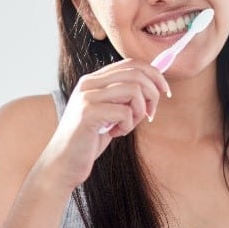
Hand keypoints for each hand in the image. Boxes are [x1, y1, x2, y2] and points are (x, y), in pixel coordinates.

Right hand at [38, 59, 169, 192]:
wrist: (63, 163)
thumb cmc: (89, 139)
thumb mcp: (110, 112)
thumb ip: (125, 97)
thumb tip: (156, 84)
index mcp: (94, 79)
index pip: (131, 63)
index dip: (154, 74)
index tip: (165, 91)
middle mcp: (88, 83)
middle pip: (136, 73)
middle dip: (153, 93)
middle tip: (150, 114)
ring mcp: (87, 96)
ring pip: (134, 90)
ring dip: (139, 111)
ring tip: (129, 125)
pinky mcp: (88, 113)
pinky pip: (125, 112)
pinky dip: (128, 126)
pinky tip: (116, 134)